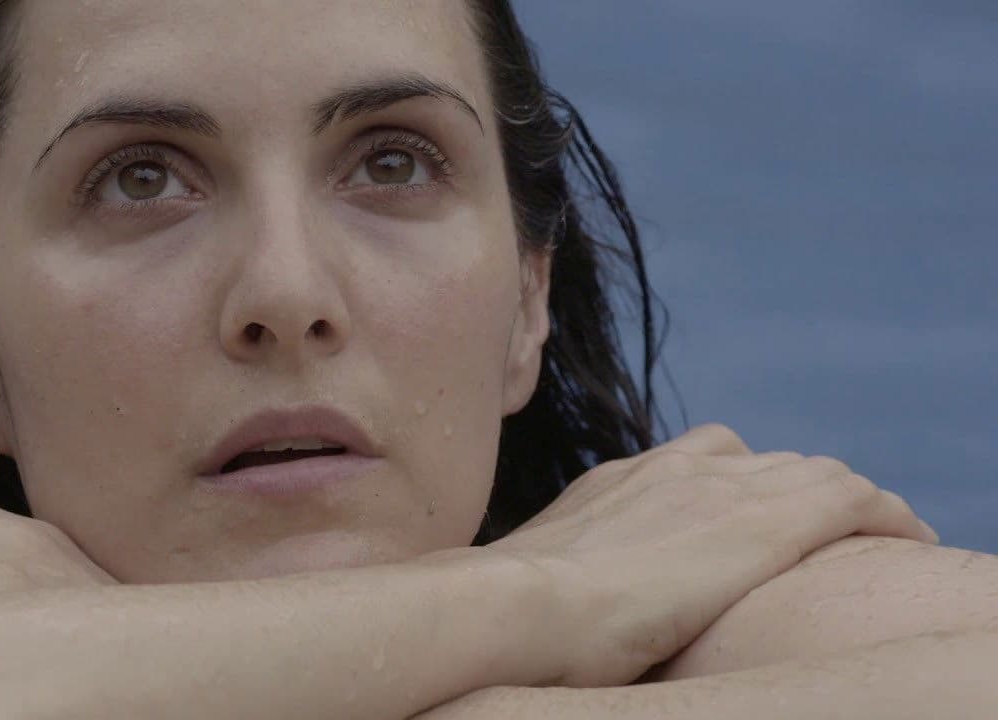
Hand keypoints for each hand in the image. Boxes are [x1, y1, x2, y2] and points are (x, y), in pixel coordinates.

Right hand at [487, 423, 937, 687]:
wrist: (515, 605)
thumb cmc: (511, 616)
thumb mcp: (534, 581)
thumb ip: (562, 576)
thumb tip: (549, 609)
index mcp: (618, 480)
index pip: (698, 459)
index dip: (737, 483)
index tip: (752, 516)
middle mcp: (670, 468)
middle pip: (760, 460)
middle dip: (794, 488)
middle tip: (820, 530)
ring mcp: (715, 489)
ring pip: (809, 472)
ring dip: (843, 499)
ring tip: (874, 530)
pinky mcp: (759, 525)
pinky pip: (850, 499)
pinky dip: (883, 513)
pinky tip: (910, 535)